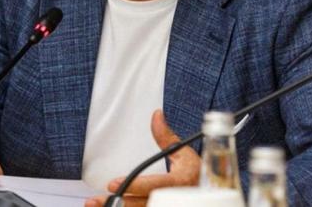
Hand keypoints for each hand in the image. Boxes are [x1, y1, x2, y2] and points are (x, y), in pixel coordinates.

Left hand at [85, 109, 200, 206]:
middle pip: (142, 205)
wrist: (215, 193)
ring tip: (96, 206)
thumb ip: (166, 137)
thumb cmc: (197, 172)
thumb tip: (156, 114)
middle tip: (96, 201)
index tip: (112, 184)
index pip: (154, 186)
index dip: (134, 186)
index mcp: (180, 183)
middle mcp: (175, 201)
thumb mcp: (184, 153)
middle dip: (117, 204)